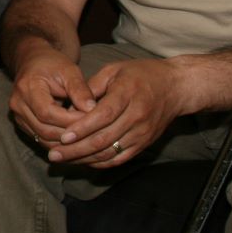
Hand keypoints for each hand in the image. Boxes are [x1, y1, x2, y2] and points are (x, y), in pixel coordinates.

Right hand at [7, 46, 95, 159]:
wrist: (34, 63)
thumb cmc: (52, 64)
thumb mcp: (69, 70)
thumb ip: (80, 89)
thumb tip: (92, 109)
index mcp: (27, 87)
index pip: (47, 113)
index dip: (70, 120)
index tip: (92, 119)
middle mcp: (18, 105)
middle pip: (44, 129)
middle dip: (70, 134)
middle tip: (93, 132)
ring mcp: (18, 116)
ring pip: (43, 139)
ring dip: (66, 142)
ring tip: (86, 137)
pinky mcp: (23, 124)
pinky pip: (41, 139)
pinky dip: (59, 143)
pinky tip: (76, 139)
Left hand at [50, 57, 185, 167]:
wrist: (177, 87)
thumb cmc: (142, 74)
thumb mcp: (115, 70)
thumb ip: (92, 87)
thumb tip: (69, 106)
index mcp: (128, 94)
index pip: (103, 116)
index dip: (82, 128)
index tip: (63, 136)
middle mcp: (137, 116)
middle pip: (103, 139)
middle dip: (76, 149)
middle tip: (54, 154)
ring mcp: (142, 133)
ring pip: (109, 152)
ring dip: (84, 159)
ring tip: (63, 160)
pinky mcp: (144, 143)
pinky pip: (119, 158)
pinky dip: (100, 162)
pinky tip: (83, 161)